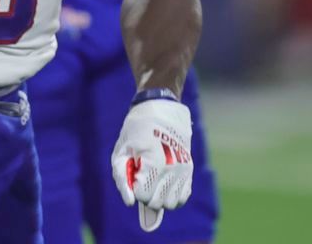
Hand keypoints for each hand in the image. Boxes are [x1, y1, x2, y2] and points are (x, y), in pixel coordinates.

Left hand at [111, 99, 193, 232]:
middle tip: (142, 173)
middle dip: (146, 193)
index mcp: (154, 163)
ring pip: (172, 203)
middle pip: (158, 203)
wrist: (161, 108)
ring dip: (160, 196)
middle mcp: (173, 169)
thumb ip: (123, 178)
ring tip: (153, 177)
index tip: (134, 170)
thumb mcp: (121, 151)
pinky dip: (172, 194)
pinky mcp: (190, 170)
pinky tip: (163, 180)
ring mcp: (184, 170)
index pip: (144, 196)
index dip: (134, 187)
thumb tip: (129, 203)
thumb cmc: (136, 130)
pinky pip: (182, 196)